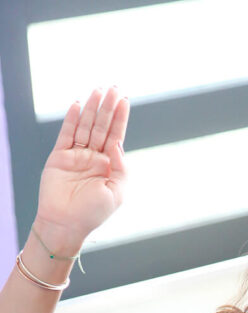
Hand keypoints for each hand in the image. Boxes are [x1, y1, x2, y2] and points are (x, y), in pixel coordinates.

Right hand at [35, 87, 128, 245]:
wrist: (66, 224)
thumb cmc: (93, 213)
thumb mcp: (117, 192)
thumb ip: (121, 168)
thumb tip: (117, 144)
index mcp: (109, 166)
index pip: (116, 137)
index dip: (120, 118)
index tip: (124, 100)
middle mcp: (93, 158)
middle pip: (102, 127)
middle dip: (108, 108)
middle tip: (113, 88)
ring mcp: (76, 156)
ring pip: (85, 127)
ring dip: (92, 109)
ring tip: (98, 91)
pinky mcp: (59, 156)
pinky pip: (66, 134)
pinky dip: (72, 119)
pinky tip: (78, 104)